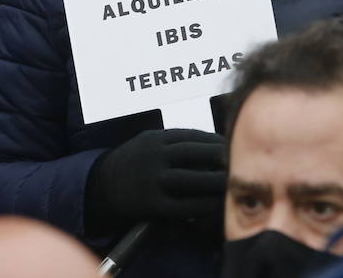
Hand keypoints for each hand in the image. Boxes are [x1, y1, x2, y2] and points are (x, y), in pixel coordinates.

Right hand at [85, 129, 226, 228]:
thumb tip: (213, 144)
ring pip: (195, 180)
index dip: (217, 141)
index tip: (232, 145)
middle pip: (199, 154)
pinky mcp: (153, 205)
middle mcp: (156, 156)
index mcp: (157, 138)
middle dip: (223, 158)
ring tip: (233, 182)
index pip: (195, 136)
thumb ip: (176, 141)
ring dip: (218, 182)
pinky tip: (216, 204)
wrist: (102, 186)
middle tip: (240, 162)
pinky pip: (186, 206)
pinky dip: (204, 205)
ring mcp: (154, 181)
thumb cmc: (134, 162)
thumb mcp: (149, 142)